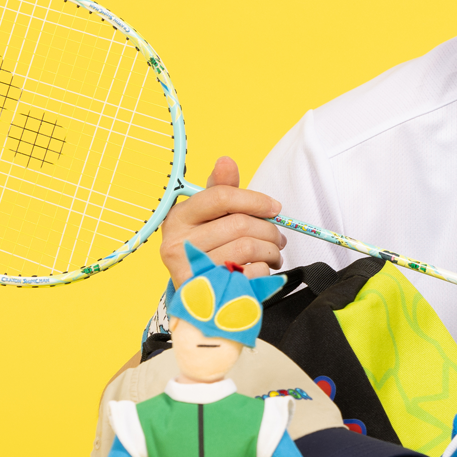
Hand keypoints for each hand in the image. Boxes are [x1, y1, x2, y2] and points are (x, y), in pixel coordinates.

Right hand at [159, 156, 284, 283]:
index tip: (275, 208)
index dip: (254, 199)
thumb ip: (222, 190)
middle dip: (269, 230)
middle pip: (239, 224)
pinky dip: (264, 271)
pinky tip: (261, 270)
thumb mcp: (211, 218)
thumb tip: (226, 161)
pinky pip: (250, 273)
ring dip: (271, 251)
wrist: (200, 295)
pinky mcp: (208, 293)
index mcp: (178, 217)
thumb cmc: (210, 248)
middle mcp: (177, 243)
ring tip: (274, 254)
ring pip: (247, 248)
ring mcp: (190, 270)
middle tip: (279, 239)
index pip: (221, 196)